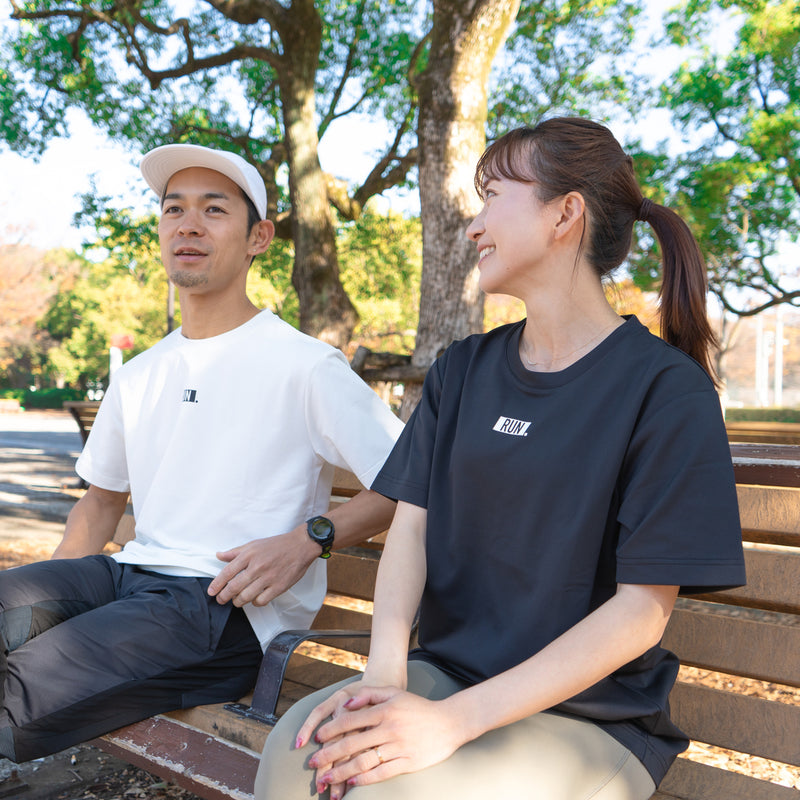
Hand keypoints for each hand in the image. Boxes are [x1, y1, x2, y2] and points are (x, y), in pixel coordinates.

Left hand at [207, 527, 316, 606]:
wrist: (301, 545)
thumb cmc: (277, 545)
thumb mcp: (254, 544)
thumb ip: (235, 552)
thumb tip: (219, 555)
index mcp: (249, 554)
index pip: (228, 572)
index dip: (217, 584)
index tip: (211, 592)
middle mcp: (257, 566)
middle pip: (234, 587)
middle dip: (224, 597)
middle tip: (221, 600)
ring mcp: (269, 577)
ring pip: (246, 597)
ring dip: (238, 601)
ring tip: (237, 600)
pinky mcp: (279, 586)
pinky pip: (261, 600)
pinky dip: (254, 602)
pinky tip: (254, 598)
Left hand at [306, 687, 464, 792]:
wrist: (449, 722)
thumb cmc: (418, 707)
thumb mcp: (395, 693)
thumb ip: (369, 694)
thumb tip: (346, 704)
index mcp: (385, 710)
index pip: (351, 720)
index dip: (331, 729)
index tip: (317, 739)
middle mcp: (390, 728)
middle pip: (353, 743)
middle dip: (330, 754)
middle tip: (313, 763)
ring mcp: (399, 747)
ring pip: (364, 762)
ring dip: (343, 772)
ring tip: (328, 778)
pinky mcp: (408, 763)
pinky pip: (382, 773)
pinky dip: (365, 779)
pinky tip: (352, 783)